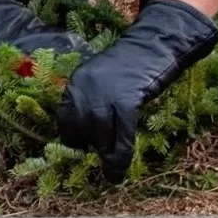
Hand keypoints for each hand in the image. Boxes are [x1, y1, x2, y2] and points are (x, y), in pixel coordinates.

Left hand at [57, 0, 217, 181]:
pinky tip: (118, 171)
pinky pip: (121, 134)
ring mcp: (105, 93)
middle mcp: (85, 87)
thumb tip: (87, 132)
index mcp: (77, 82)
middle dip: (84, 148)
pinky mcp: (127, 100)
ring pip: (98, 134)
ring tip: (108, 172)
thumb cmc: (129, 66)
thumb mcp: (100, 79)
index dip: (71, 137)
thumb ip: (90, 99)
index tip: (79, 151)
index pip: (64, 116)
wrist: (153, 46)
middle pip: (77, 127)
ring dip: (102, 156)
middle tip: (96, 160)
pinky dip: (119, 155)